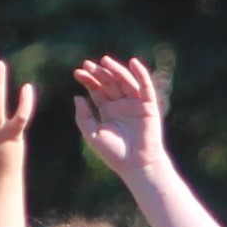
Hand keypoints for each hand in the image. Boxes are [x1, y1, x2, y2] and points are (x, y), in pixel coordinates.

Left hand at [71, 56, 168, 180]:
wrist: (136, 165)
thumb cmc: (115, 154)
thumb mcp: (93, 135)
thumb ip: (84, 117)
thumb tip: (77, 97)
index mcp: (108, 110)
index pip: (97, 90)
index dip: (88, 80)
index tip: (78, 72)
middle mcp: (121, 105)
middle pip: (109, 83)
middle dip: (99, 73)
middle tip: (88, 64)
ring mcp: (135, 104)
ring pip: (125, 82)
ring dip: (116, 70)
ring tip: (105, 61)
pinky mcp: (149, 106)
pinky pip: (145, 87)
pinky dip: (141, 74)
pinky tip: (133, 63)